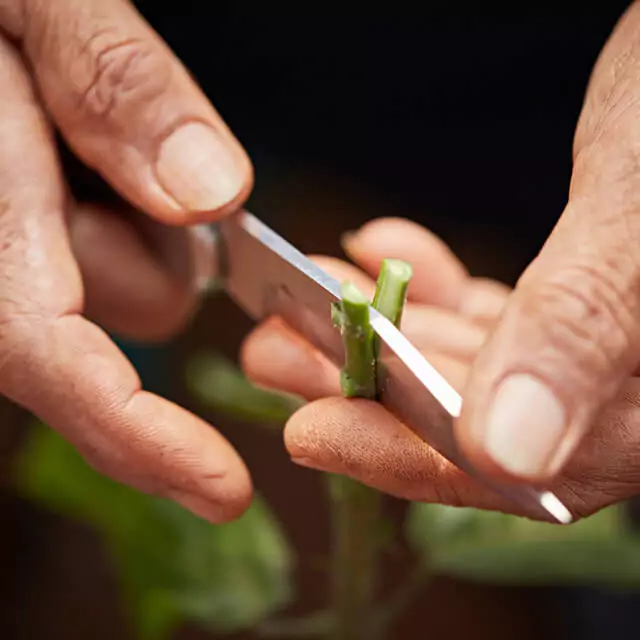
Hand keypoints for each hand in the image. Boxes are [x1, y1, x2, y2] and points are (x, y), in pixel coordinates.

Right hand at [0, 0, 253, 522]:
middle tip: (112, 139)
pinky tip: (80, 160)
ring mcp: (10, 265)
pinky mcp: (30, 253)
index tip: (225, 491)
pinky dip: (120, 220)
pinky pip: (109, 264)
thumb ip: (111, 85)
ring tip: (83, 134)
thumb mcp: (25, 1)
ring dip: (138, 224)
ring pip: (129, 295)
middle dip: (155, 247)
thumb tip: (210, 195)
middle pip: (127, 320)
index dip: (142, 437)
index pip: (57, 362)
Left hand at [244, 4, 639, 520]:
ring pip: (476, 360)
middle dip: (366, 387)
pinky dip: (431, 285)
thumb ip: (578, 325)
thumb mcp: (637, 203)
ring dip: (382, 330)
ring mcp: (599, 335)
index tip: (309, 433)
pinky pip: (494, 309)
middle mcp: (623, 379)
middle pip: (480, 417)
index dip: (410, 461)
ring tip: (302, 303)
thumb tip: (511, 454)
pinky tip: (379, 250)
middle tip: (274, 356)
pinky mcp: (577, 287)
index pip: (525, 468)